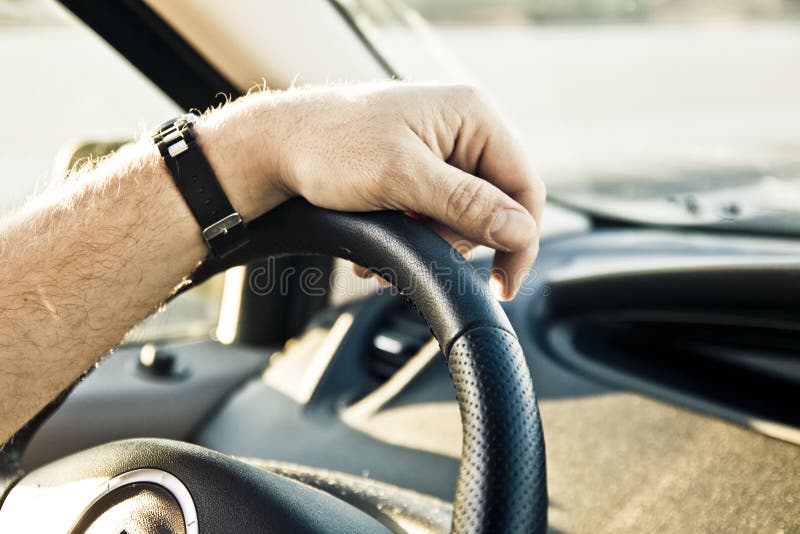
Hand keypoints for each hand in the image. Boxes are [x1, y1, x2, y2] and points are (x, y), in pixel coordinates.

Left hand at [200, 83, 544, 299]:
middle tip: (418, 248)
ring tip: (386, 251)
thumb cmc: (330, 146)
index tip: (504, 284)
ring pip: (461, 216)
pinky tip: (385, 239)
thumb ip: (466, 204)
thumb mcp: (402, 178)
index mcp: (472, 115)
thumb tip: (521, 230)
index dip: (519, 239)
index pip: (524, 185)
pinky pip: (436, 212)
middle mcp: (462, 129)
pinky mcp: (419, 168)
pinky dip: (415, 235)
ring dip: (429, 243)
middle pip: (493, 207)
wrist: (276, 145)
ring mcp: (440, 149)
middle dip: (455, 241)